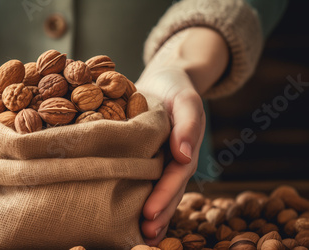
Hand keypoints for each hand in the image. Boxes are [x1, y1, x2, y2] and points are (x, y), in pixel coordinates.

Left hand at [136, 27, 228, 244]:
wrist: (163, 82)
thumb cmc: (174, 90)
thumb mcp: (185, 100)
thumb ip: (188, 124)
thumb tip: (184, 155)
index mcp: (183, 149)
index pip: (175, 175)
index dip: (164, 195)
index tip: (149, 212)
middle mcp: (173, 161)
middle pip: (169, 192)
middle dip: (159, 214)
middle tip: (145, 232)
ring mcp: (161, 163)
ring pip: (158, 193)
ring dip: (153, 216)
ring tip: (141, 236)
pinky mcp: (146, 161)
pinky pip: (144, 183)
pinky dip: (141, 202)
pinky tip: (131, 222)